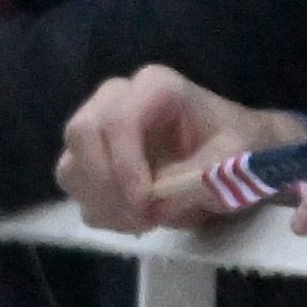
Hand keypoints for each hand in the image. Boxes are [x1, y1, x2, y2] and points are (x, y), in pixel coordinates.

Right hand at [62, 61, 305, 232]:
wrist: (230, 154)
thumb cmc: (234, 146)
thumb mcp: (234, 159)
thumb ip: (201, 177)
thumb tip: (158, 202)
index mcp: (155, 87)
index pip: (118, 120)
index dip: (123, 165)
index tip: (146, 203)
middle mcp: (117, 98)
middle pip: (82, 135)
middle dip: (107, 186)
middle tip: (141, 219)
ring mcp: (97, 127)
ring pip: (72, 167)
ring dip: (104, 204)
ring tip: (146, 220)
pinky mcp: (88, 158)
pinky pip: (76, 189)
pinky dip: (102, 212)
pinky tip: (135, 217)